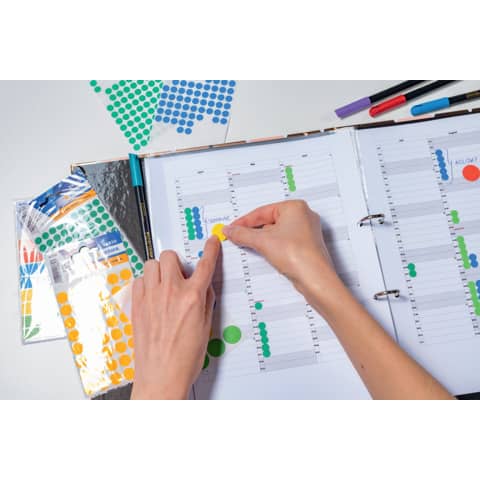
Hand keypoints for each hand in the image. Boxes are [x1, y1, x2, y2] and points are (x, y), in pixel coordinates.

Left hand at [130, 236, 219, 399]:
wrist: (161, 376)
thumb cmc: (184, 358)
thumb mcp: (206, 327)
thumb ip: (205, 300)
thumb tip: (203, 284)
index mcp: (192, 298)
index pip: (205, 264)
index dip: (210, 249)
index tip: (211, 242)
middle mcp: (170, 292)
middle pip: (170, 256)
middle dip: (177, 262)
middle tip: (180, 274)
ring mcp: (151, 297)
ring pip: (152, 264)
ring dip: (160, 270)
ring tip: (164, 284)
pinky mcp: (137, 304)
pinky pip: (139, 280)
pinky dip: (146, 282)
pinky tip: (153, 295)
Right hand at [222, 200, 339, 303]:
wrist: (315, 278)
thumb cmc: (299, 255)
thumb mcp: (262, 241)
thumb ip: (242, 234)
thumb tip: (232, 230)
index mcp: (295, 207)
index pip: (262, 211)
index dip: (244, 221)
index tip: (233, 228)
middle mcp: (303, 216)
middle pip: (269, 220)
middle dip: (253, 230)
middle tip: (238, 236)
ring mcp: (306, 231)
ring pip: (276, 232)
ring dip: (262, 239)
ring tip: (250, 245)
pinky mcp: (306, 245)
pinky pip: (283, 241)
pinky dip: (272, 246)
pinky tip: (265, 252)